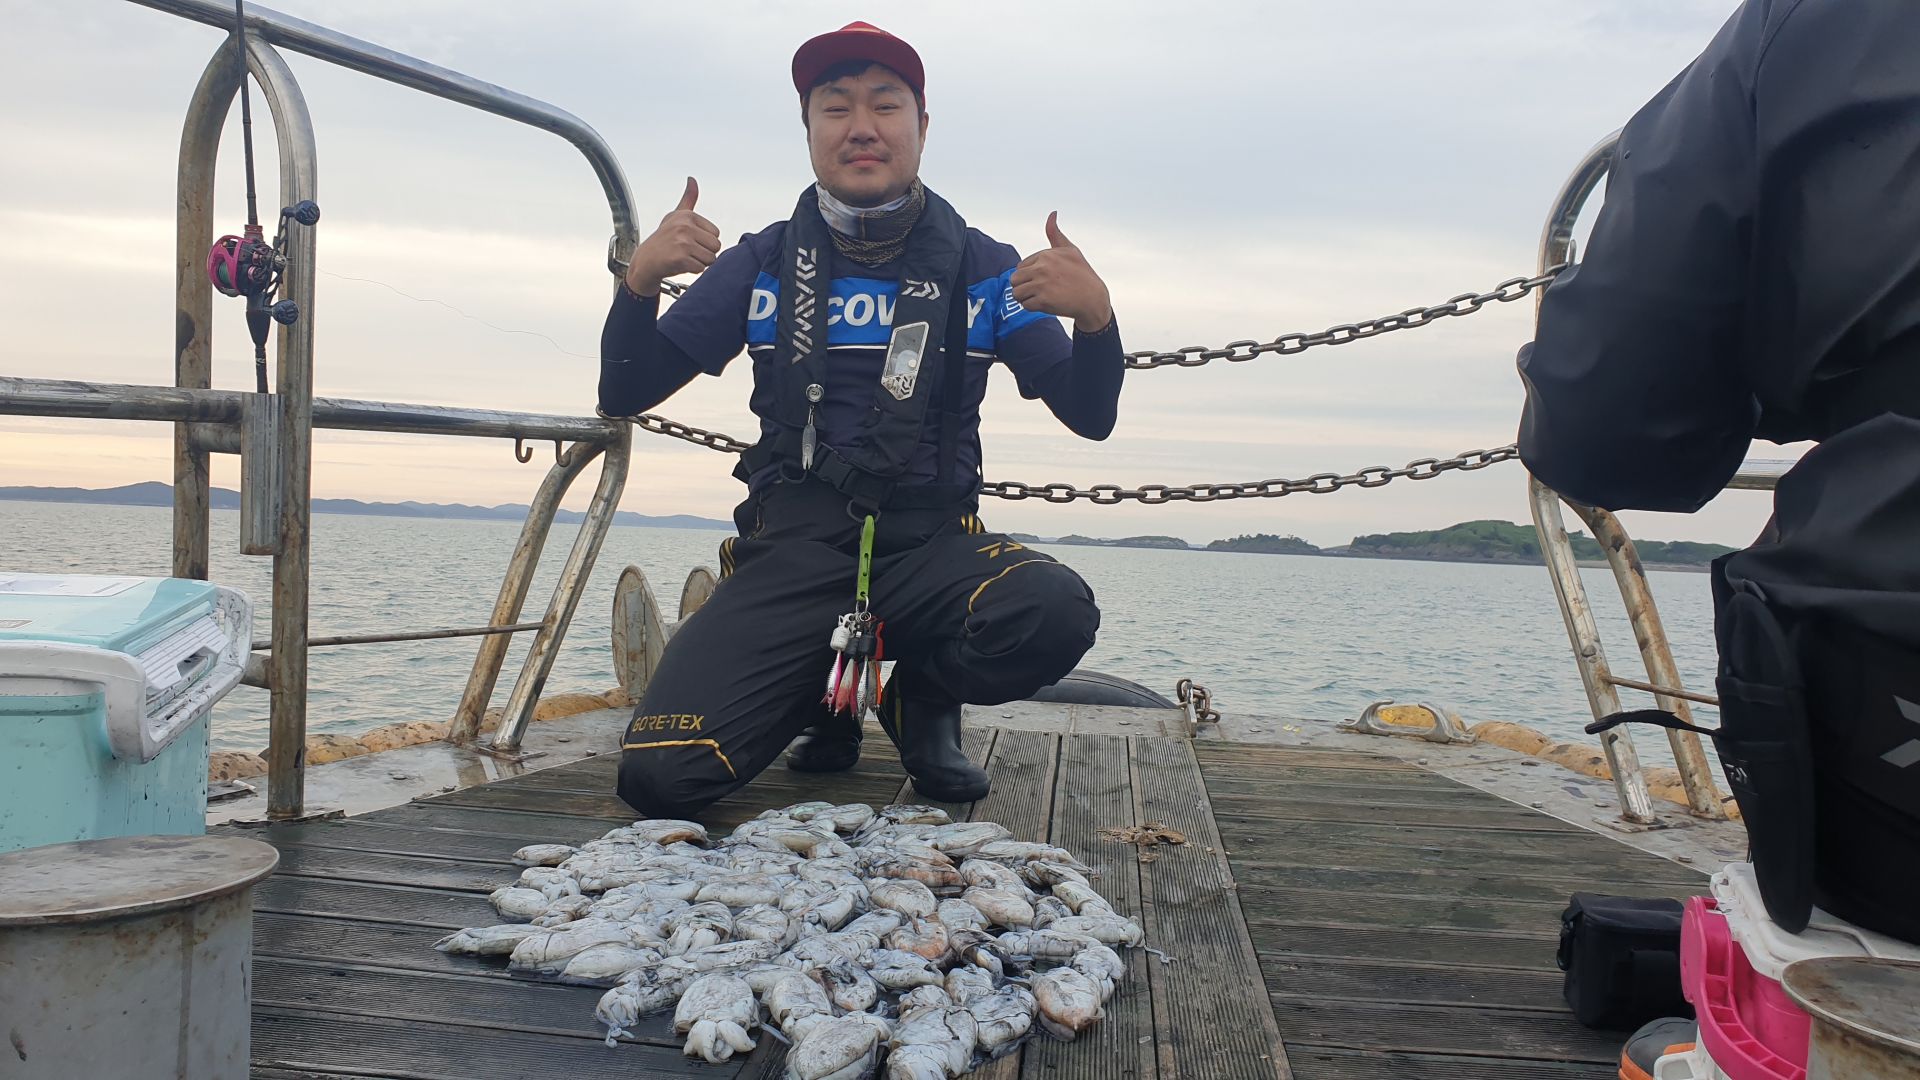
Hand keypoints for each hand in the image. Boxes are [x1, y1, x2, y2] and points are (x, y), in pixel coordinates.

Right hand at [625, 177, 721, 295]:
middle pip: (716, 247)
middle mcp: (685, 227)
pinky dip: (692, 271)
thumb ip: (688, 199)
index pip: (716, 234)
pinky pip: (701, 268)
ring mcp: (682, 242)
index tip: (689, 241)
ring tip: (684, 257)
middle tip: (687, 251)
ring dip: (699, 263)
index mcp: (688, 216)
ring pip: (710, 259)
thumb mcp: (676, 215)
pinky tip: (679, 265)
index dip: (705, 242)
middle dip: (704, 253)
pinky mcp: (680, 258)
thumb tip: (692, 179)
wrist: (645, 261)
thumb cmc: (664, 239)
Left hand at [1008, 212, 1112, 332]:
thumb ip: (1055, 234)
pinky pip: (1025, 305)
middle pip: (1015, 279)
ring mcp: (1042, 284)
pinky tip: (1046, 304)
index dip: (1030, 275)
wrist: (1093, 299)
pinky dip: (1033, 307)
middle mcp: (1042, 268)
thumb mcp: (1070, 250)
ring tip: (1040, 297)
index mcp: (1046, 255)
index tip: (1045, 279)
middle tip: (1039, 290)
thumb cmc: (1082, 274)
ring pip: (1016, 293)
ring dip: (1026, 297)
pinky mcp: (1043, 301)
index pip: (1021, 266)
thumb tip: (1052, 213)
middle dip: (1024, 286)